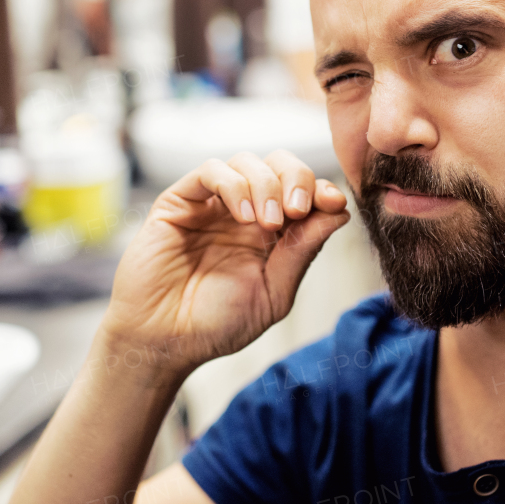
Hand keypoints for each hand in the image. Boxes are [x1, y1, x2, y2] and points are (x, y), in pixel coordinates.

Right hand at [104, 150, 350, 374]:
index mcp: (272, 232)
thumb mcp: (274, 293)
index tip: (333, 203)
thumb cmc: (216, 325)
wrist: (164, 342)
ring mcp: (212, 204)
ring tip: (268, 223)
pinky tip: (243, 215)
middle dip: (298, 178)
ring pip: (247, 161)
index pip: (303, 191)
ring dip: (267, 184)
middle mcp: (244, 211)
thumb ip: (302, 251)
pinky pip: (210, 171)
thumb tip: (340, 212)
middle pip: (279, 164)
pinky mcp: (179, 201)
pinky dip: (234, 185)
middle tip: (298, 210)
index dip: (321, 189)